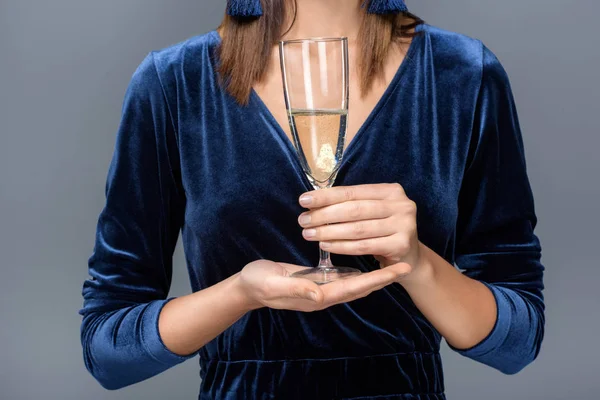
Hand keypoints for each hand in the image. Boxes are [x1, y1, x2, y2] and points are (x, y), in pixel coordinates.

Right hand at [236, 259, 405, 311]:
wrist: (246, 287)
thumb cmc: (258, 284)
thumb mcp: (274, 284)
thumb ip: (296, 288)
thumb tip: (321, 295)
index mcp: (317, 297)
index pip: (353, 288)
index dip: (377, 279)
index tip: (397, 270)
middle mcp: (323, 295)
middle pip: (360, 287)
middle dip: (383, 277)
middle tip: (405, 264)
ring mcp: (320, 289)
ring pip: (353, 283)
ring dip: (373, 275)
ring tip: (392, 263)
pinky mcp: (315, 281)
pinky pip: (342, 277)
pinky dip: (358, 271)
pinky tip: (364, 260)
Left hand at [297, 183, 424, 281]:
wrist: (409, 258)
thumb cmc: (383, 231)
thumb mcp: (371, 212)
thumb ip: (350, 205)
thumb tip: (313, 202)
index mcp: (391, 191)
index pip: (352, 192)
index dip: (326, 196)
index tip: (303, 200)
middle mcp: (401, 205)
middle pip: (354, 209)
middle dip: (324, 215)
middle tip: (303, 221)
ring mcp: (404, 225)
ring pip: (357, 229)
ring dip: (329, 232)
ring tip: (309, 234)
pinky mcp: (402, 245)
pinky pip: (364, 246)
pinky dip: (341, 246)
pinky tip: (325, 246)